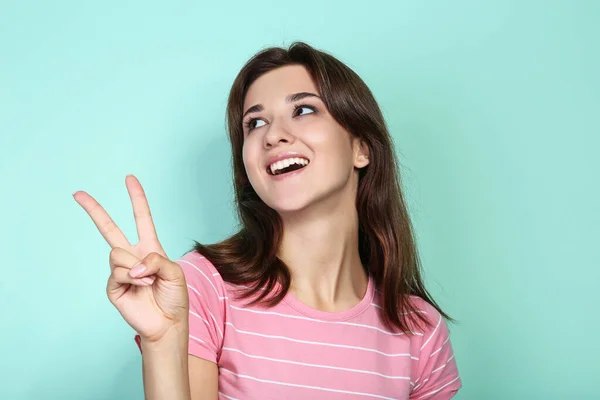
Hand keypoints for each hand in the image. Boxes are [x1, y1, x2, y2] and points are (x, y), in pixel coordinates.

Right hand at [74, 175, 188, 341]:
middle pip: (109, 229)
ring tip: (147, 281)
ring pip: (117, 253)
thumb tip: (132, 264)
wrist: (167, 323)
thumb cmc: (174, 297)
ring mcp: (121, 270)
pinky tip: (141, 289)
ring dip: (136, 267)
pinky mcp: (113, 286)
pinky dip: (133, 279)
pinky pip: (118, 272)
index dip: (137, 198)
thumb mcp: (175, 272)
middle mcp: (133, 256)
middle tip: (77, 193)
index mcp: (150, 247)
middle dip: (94, 210)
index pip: (142, 218)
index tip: (129, 178)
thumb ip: (156, 260)